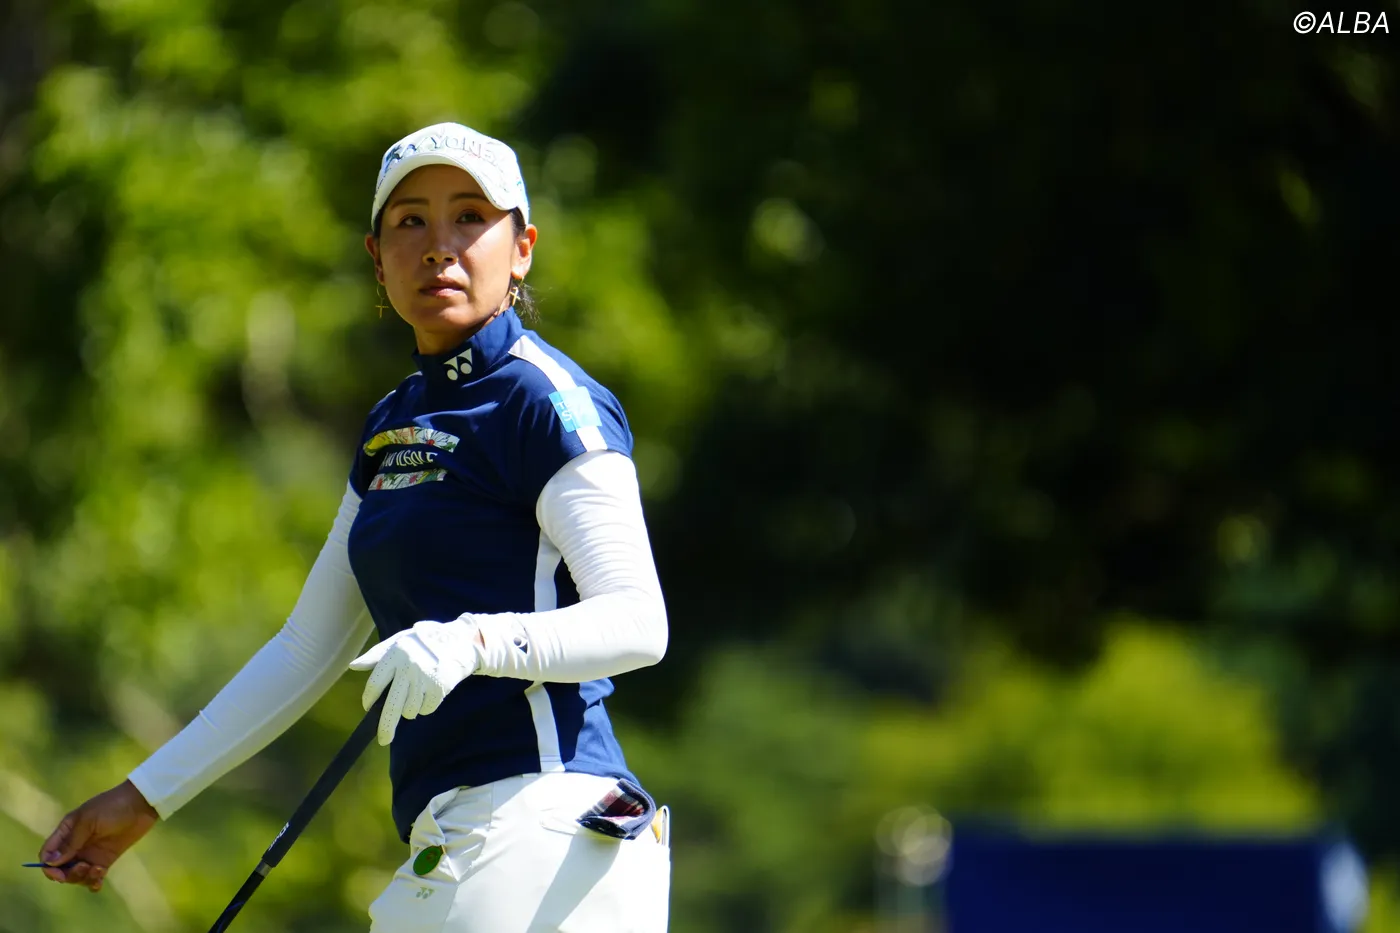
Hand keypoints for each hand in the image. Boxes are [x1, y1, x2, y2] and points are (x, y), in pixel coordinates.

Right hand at [38, 779, 158, 891]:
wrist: (141, 803)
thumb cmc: (113, 806)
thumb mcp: (89, 821)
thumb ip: (71, 842)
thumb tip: (50, 862)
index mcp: (66, 832)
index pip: (48, 854)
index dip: (49, 867)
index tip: (59, 874)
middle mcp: (75, 845)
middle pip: (61, 869)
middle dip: (68, 874)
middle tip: (84, 867)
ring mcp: (90, 853)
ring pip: (76, 875)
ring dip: (82, 878)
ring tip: (97, 870)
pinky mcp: (105, 860)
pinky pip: (93, 877)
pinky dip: (93, 883)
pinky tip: (99, 881)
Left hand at [349, 619, 482, 745]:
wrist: (459, 642)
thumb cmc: (423, 642)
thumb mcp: (398, 641)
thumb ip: (376, 654)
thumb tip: (353, 666)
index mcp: (395, 655)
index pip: (375, 684)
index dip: (369, 698)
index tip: (368, 706)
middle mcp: (408, 668)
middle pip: (391, 706)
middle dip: (386, 726)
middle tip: (383, 740)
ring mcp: (425, 679)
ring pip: (409, 710)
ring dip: (410, 708)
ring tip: (416, 692)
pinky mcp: (439, 689)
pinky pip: (425, 710)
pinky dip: (425, 706)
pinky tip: (429, 692)